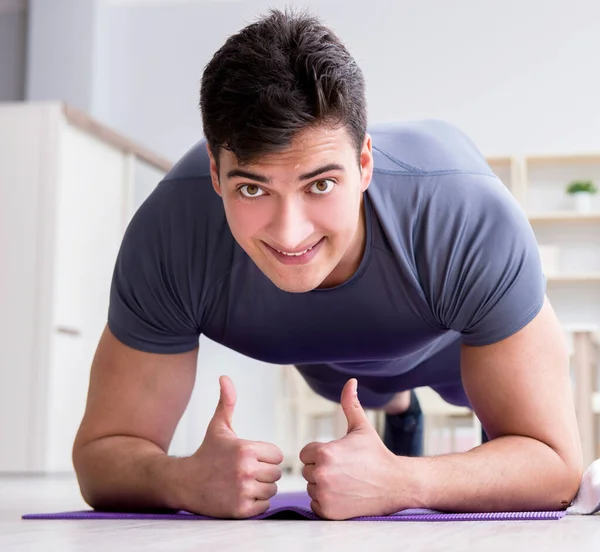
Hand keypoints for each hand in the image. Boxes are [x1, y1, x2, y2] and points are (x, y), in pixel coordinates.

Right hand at [181, 375, 283, 517]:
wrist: (184, 482)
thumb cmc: (206, 453)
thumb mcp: (218, 426)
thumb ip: (226, 402)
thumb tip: (225, 377)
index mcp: (245, 449)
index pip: (277, 455)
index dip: (265, 456)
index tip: (249, 457)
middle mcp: (246, 470)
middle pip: (276, 474)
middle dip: (263, 473)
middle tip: (244, 471)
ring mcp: (243, 491)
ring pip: (271, 491)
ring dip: (261, 489)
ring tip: (242, 483)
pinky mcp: (240, 510)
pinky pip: (264, 507)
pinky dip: (255, 504)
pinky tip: (240, 496)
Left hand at [299, 379, 400, 519]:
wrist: (397, 484)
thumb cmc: (377, 454)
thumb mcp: (362, 427)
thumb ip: (350, 403)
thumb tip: (350, 381)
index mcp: (324, 452)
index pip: (305, 453)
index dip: (320, 453)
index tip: (339, 456)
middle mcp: (321, 474)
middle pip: (307, 471)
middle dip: (322, 469)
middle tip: (345, 470)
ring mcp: (325, 495)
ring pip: (311, 487)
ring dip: (323, 486)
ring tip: (346, 482)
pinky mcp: (329, 512)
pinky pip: (316, 504)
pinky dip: (326, 502)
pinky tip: (344, 495)